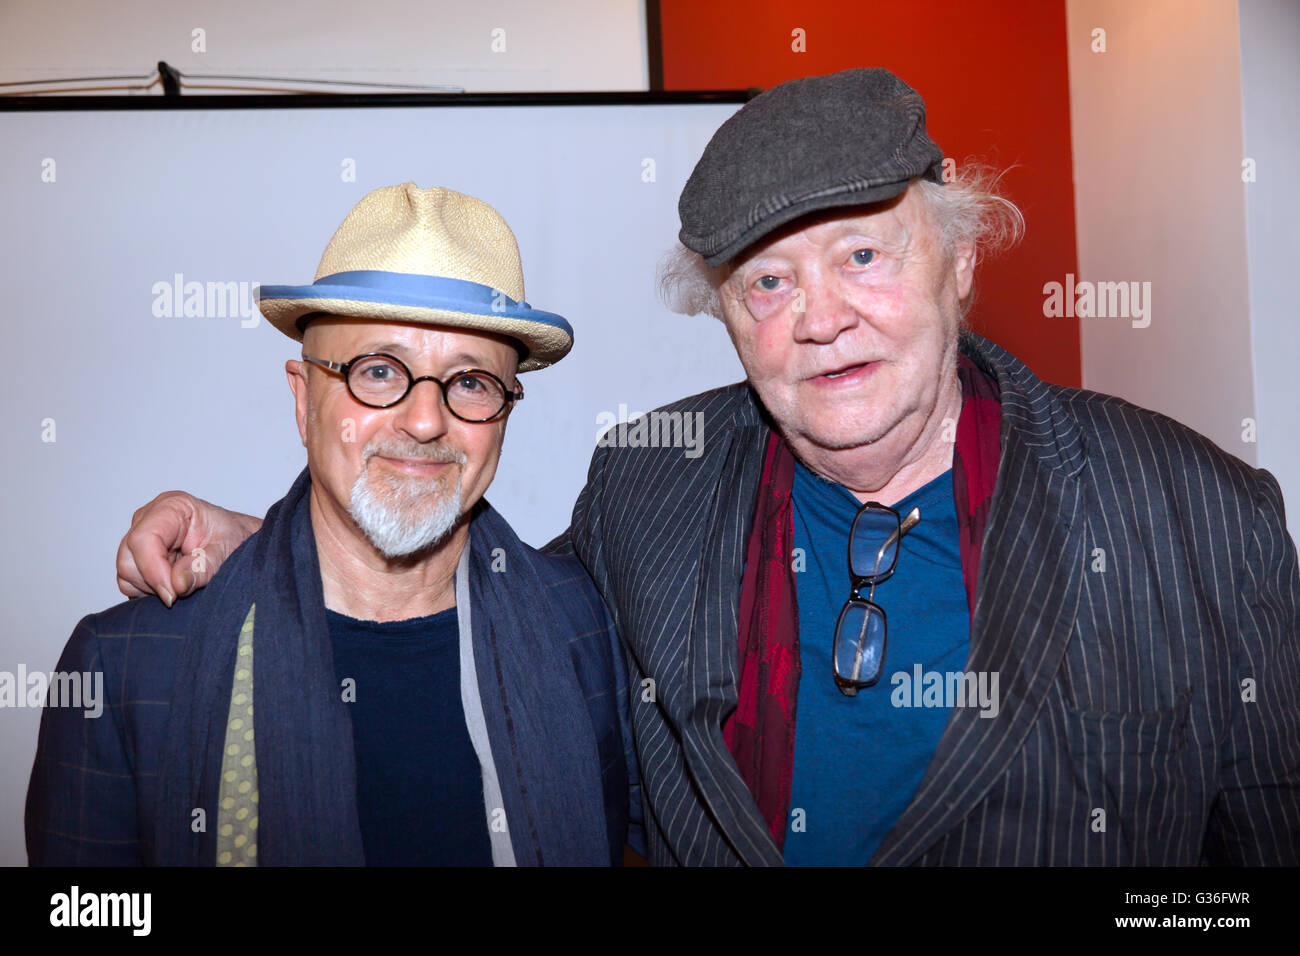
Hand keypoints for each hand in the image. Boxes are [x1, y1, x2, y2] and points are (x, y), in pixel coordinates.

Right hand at [115, 491, 261, 605]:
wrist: (239, 541)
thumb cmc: (235, 538)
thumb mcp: (226, 552)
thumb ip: (202, 568)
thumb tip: (177, 584)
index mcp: (172, 507)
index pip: (143, 539)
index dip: (153, 570)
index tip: (173, 594)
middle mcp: (150, 518)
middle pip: (128, 557)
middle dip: (154, 581)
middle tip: (184, 590)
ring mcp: (141, 536)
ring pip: (126, 572)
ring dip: (152, 587)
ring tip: (184, 581)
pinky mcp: (138, 556)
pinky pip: (129, 580)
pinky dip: (148, 590)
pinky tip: (174, 583)